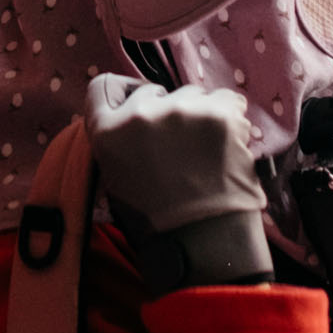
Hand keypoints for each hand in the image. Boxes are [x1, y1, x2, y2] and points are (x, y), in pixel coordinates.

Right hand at [84, 75, 272, 292]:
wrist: (203, 244)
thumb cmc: (157, 221)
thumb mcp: (116, 179)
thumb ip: (117, 141)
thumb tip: (134, 117)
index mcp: (106, 132)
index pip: (101, 88)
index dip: (123, 94)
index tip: (140, 106)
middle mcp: (139, 114)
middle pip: (154, 92)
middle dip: (166, 112)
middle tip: (180, 145)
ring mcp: (180, 111)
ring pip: (193, 94)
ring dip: (200, 114)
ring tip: (209, 152)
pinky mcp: (219, 115)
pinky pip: (228, 101)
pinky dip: (231, 118)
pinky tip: (230, 146)